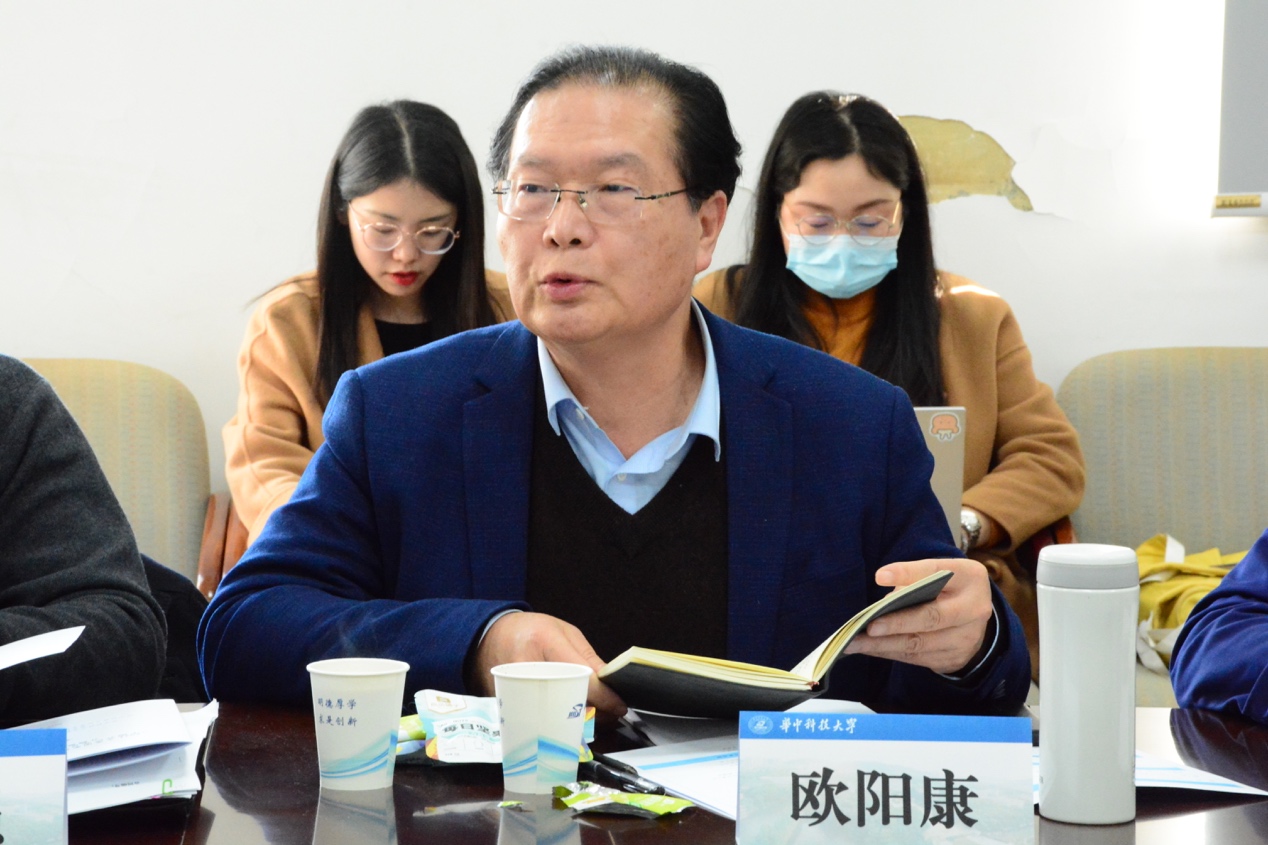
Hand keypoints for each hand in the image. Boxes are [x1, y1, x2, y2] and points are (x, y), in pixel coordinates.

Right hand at [470, 612, 626, 718]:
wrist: (488, 636)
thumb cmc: (531, 631)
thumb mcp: (564, 632)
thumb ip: (587, 657)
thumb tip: (609, 683)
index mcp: (544, 641)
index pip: (579, 675)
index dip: (603, 695)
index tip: (618, 706)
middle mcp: (526, 665)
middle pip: (565, 700)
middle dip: (591, 712)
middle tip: (607, 714)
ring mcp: (512, 687)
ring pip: (550, 715)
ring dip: (573, 721)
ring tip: (589, 716)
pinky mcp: (504, 703)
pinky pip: (534, 718)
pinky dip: (552, 720)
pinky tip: (564, 717)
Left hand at [843, 558, 992, 673]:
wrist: (973, 619)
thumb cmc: (946, 588)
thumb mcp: (938, 574)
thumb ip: (914, 581)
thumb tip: (883, 604)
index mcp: (969, 577)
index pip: (936, 572)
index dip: (907, 574)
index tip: (879, 576)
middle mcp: (974, 608)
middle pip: (932, 617)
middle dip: (897, 622)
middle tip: (869, 625)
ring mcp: (967, 637)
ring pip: (920, 643)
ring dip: (885, 644)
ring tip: (856, 642)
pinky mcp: (955, 658)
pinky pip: (917, 657)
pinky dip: (890, 652)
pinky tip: (869, 648)